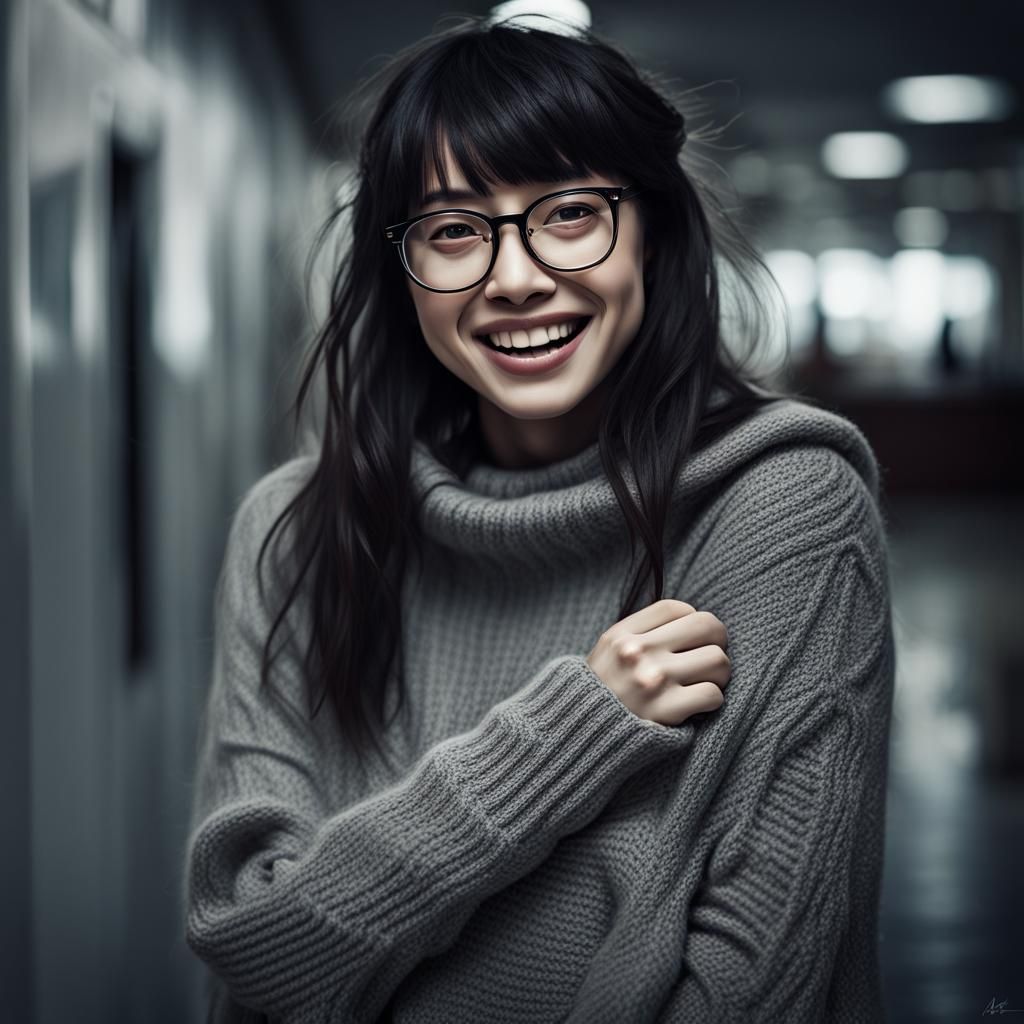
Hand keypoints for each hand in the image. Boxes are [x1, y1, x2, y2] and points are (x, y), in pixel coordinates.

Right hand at [585, 599, 730, 726]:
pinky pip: (713, 694)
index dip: (691, 621)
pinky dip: (712, 701)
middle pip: (706, 626)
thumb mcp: (607, 653)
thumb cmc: (602, 694)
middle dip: (716, 641)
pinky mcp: (666, 710)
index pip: (676, 609)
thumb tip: (689, 620)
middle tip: (707, 658)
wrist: (579, 737)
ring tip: (704, 683)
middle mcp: (637, 652)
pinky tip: (697, 706)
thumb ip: (640, 634)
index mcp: (622, 635)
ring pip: (718, 660)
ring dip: (718, 674)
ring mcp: (653, 680)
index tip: (689, 639)